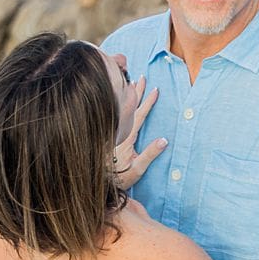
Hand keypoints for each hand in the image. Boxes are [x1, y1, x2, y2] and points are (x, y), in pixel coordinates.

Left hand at [112, 70, 166, 186]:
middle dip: (136, 91)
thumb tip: (164, 140)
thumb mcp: (136, 170)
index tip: (155, 89)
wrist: (93, 182)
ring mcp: (110, 131)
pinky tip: (114, 99)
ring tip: (129, 82)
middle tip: (141, 77)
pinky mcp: (104, 134)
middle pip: (129, 107)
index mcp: (126, 137)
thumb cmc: (117, 178)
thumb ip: (150, 155)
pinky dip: (115, 103)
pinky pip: (110, 113)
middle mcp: (117, 131)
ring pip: (118, 108)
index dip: (148, 102)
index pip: (140, 115)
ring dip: (125, 95)